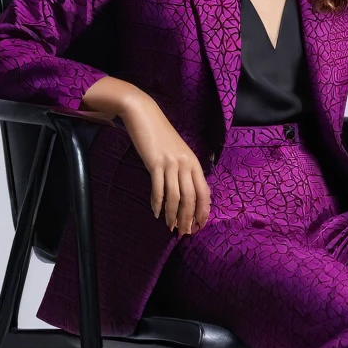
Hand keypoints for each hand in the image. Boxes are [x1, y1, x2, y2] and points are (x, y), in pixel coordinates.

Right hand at [118, 90, 210, 234]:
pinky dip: (157, 204)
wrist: (144, 115)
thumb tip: (185, 193)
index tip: (200, 225)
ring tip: (170, 227)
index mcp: (194, 162)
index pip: (204, 192)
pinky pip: (158, 189)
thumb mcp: (178, 152)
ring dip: (173, 215)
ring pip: (175, 197)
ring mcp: (171, 164)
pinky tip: (156, 213)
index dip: (203, 211)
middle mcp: (185, 164)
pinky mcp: (155, 163)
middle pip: (191, 198)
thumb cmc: (160, 135)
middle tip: (184, 232)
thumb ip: (183, 170)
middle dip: (188, 218)